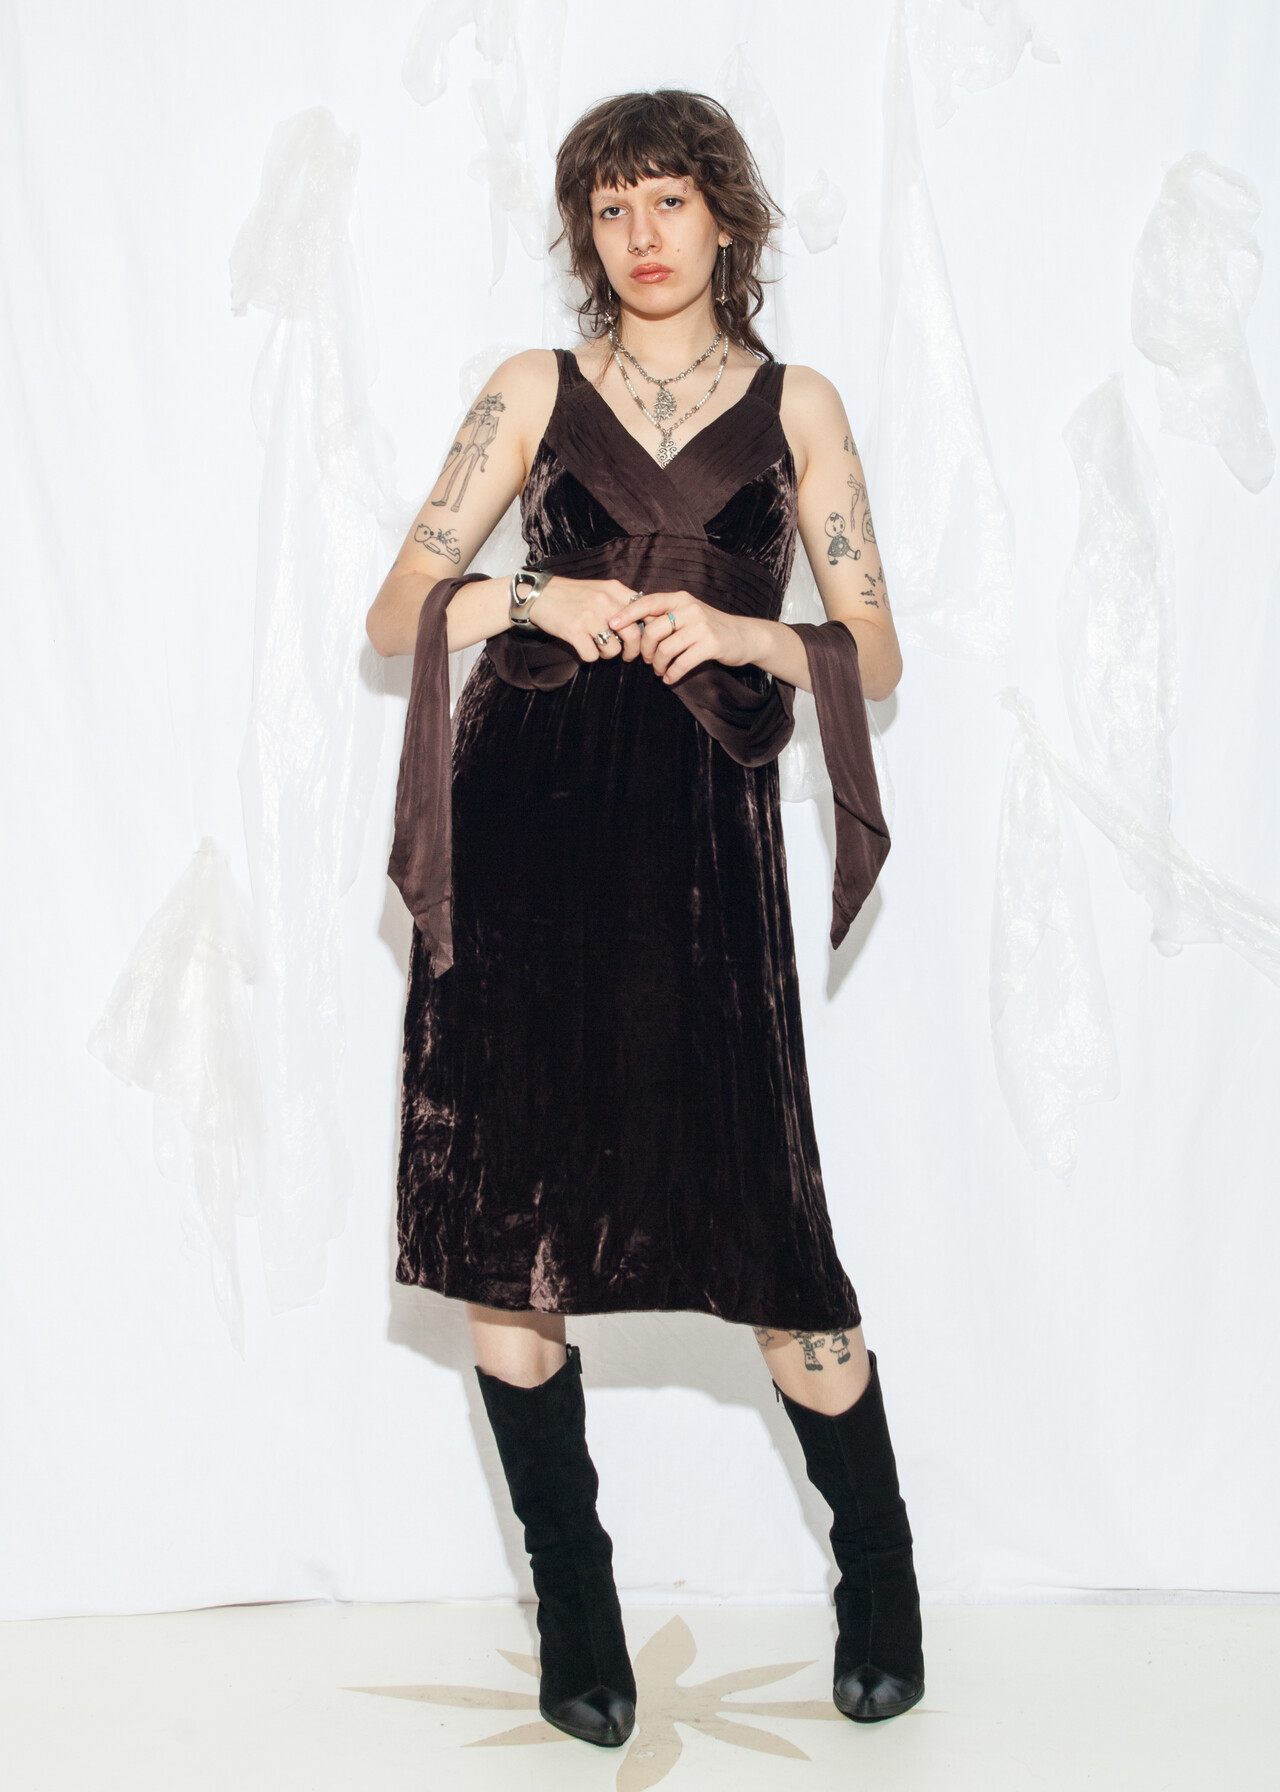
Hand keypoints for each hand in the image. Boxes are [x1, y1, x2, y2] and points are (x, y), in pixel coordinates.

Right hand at [523, 576, 643, 662]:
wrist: (537, 594)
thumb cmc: (570, 594)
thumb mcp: (600, 589)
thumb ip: (621, 601)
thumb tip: (643, 621)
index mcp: (614, 590)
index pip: (644, 612)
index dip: (648, 630)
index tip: (644, 639)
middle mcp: (604, 602)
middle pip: (634, 635)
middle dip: (633, 650)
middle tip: (628, 655)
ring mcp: (589, 617)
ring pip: (614, 649)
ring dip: (608, 654)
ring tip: (598, 647)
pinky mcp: (574, 631)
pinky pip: (592, 656)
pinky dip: (589, 657)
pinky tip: (584, 647)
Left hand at [608, 590, 763, 683]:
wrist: (744, 636)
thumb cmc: (710, 627)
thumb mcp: (688, 614)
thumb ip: (666, 617)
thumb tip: (634, 627)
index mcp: (680, 599)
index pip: (647, 602)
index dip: (627, 613)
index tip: (612, 624)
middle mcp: (689, 609)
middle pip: (653, 631)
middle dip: (645, 650)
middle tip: (646, 660)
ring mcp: (700, 626)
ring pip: (665, 649)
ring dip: (658, 665)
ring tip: (659, 671)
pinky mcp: (710, 645)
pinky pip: (681, 663)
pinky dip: (672, 674)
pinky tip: (669, 679)